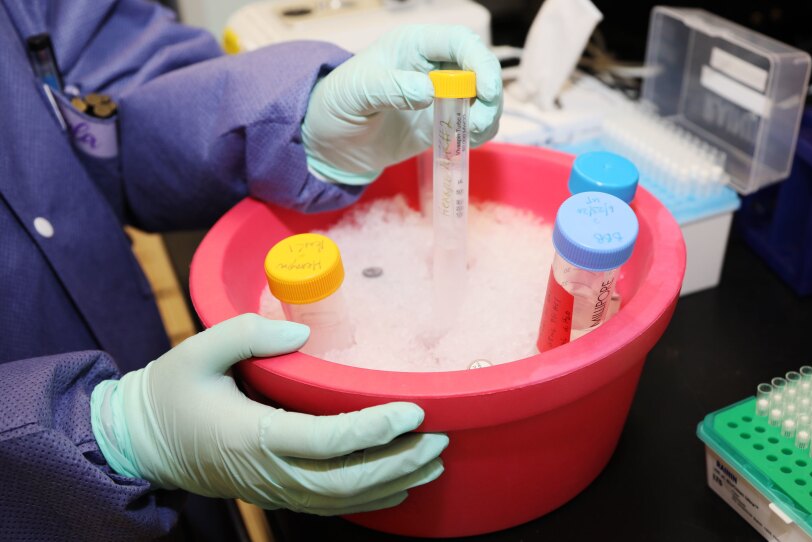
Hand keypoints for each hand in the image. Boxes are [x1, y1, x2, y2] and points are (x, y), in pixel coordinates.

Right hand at [91, 314, 446, 514]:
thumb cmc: (170, 393)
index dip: (373, 429)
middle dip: (398, 463)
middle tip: (439, 440)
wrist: (143, 442)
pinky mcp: (277, 493)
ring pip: (343, 499)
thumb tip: (300, 333)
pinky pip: (330, 506)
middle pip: (346, 480)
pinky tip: (401, 487)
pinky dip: (370, 500)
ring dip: (393, 482)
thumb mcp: (197, 352)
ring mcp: (274, 489)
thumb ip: (247, 334)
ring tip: (434, 462)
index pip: (326, 440)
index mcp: (252, 436)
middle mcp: (269, 472)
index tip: (413, 411)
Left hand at [302, 24, 501, 184]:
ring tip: (470, 136)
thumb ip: (390, 88)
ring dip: (487, 117)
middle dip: (489, 95)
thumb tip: (428, 92)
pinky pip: (472, 125)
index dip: (480, 61)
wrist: (330, 143)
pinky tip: (464, 143)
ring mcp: (441, 96)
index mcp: (414, 45)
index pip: (459, 42)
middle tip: (478, 123)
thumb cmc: (336, 105)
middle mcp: (434, 66)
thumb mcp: (356, 92)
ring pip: (482, 98)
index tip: (486, 91)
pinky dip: (477, 135)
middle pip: (480, 69)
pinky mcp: (441, 123)